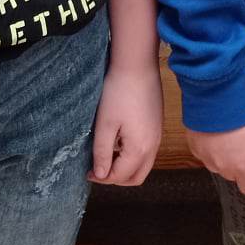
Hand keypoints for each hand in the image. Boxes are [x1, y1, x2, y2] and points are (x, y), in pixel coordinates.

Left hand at [90, 61, 163, 186]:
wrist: (138, 65)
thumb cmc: (119, 92)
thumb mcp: (105, 124)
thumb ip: (103, 152)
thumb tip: (101, 175)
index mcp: (140, 148)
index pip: (120, 176)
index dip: (102, 178)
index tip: (87, 172)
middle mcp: (153, 146)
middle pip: (136, 177)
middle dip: (116, 178)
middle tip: (98, 170)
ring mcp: (158, 136)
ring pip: (143, 165)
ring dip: (125, 168)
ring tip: (107, 156)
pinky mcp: (157, 126)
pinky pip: (147, 152)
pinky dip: (133, 156)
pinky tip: (119, 142)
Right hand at [186, 115, 244, 194]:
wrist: (215, 92)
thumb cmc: (240, 108)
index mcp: (243, 164)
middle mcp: (222, 165)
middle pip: (230, 174)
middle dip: (236, 160)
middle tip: (239, 140)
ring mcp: (205, 156)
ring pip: (215, 163)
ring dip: (220, 153)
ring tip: (224, 131)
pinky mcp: (193, 145)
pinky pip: (203, 151)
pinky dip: (207, 143)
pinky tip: (212, 128)